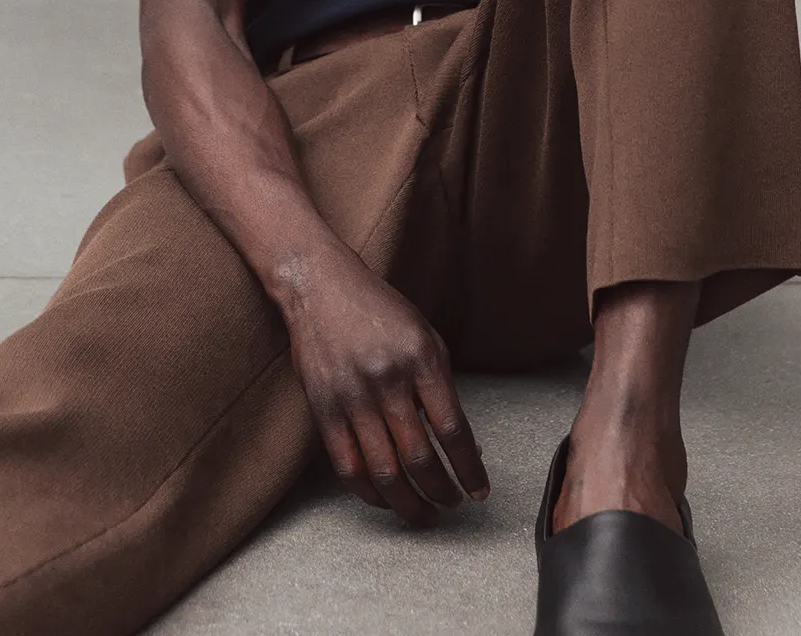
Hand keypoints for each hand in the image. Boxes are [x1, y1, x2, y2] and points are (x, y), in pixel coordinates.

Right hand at [280, 233, 488, 525]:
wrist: (321, 286)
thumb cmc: (380, 311)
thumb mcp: (424, 335)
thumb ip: (442, 386)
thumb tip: (462, 443)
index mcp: (421, 358)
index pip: (452, 429)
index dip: (469, 468)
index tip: (479, 491)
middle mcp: (387, 379)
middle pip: (420, 458)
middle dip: (442, 492)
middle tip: (453, 505)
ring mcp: (352, 397)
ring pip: (384, 472)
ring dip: (409, 504)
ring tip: (425, 514)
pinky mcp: (323, 410)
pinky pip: (348, 467)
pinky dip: (370, 493)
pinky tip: (387, 499)